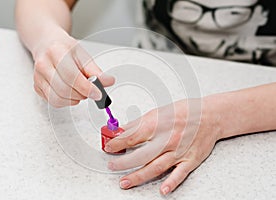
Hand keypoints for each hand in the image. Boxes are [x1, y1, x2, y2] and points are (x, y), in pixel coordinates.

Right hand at [32, 32, 114, 106]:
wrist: (47, 43)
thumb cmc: (65, 49)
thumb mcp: (83, 55)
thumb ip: (96, 71)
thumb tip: (109, 81)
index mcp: (56, 52)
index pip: (72, 76)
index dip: (87, 88)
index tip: (98, 93)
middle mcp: (43, 64)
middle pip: (64, 90)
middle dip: (82, 95)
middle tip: (90, 91)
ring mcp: (38, 76)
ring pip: (57, 99)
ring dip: (74, 100)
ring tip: (80, 91)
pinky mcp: (36, 86)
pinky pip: (53, 102)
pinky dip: (65, 101)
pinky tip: (70, 91)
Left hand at [105, 99, 221, 194]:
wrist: (210, 116)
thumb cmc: (184, 112)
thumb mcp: (158, 112)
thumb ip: (139, 123)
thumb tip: (121, 130)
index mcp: (158, 125)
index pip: (132, 137)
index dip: (117, 143)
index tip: (108, 147)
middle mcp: (167, 139)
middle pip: (141, 155)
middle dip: (123, 162)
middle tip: (112, 165)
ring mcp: (179, 151)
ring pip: (155, 167)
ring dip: (139, 176)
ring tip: (124, 182)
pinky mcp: (190, 160)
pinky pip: (180, 173)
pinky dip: (171, 182)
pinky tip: (162, 190)